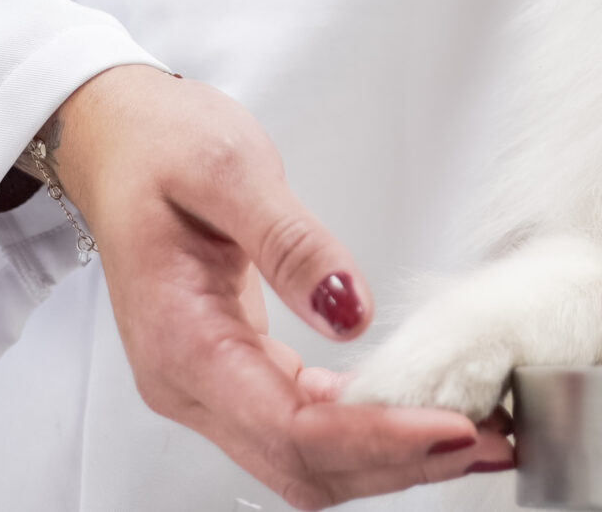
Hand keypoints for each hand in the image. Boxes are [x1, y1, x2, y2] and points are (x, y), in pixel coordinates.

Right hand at [49, 65, 513, 506]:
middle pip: (302, 464)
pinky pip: (303, 426)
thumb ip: (291, 242)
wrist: (115, 137)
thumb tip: (351, 309)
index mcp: (179, 342)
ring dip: (390, 456)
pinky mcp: (234, 372)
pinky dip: (366, 429)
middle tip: (486, 439)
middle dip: (397, 462)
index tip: (450, 425)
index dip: (376, 437)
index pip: (288, 427)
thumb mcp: (229, 169)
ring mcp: (209, 385)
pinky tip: (417, 411)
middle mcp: (188, 383)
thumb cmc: (157, 146)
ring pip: (306, 459)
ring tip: (474, 434)